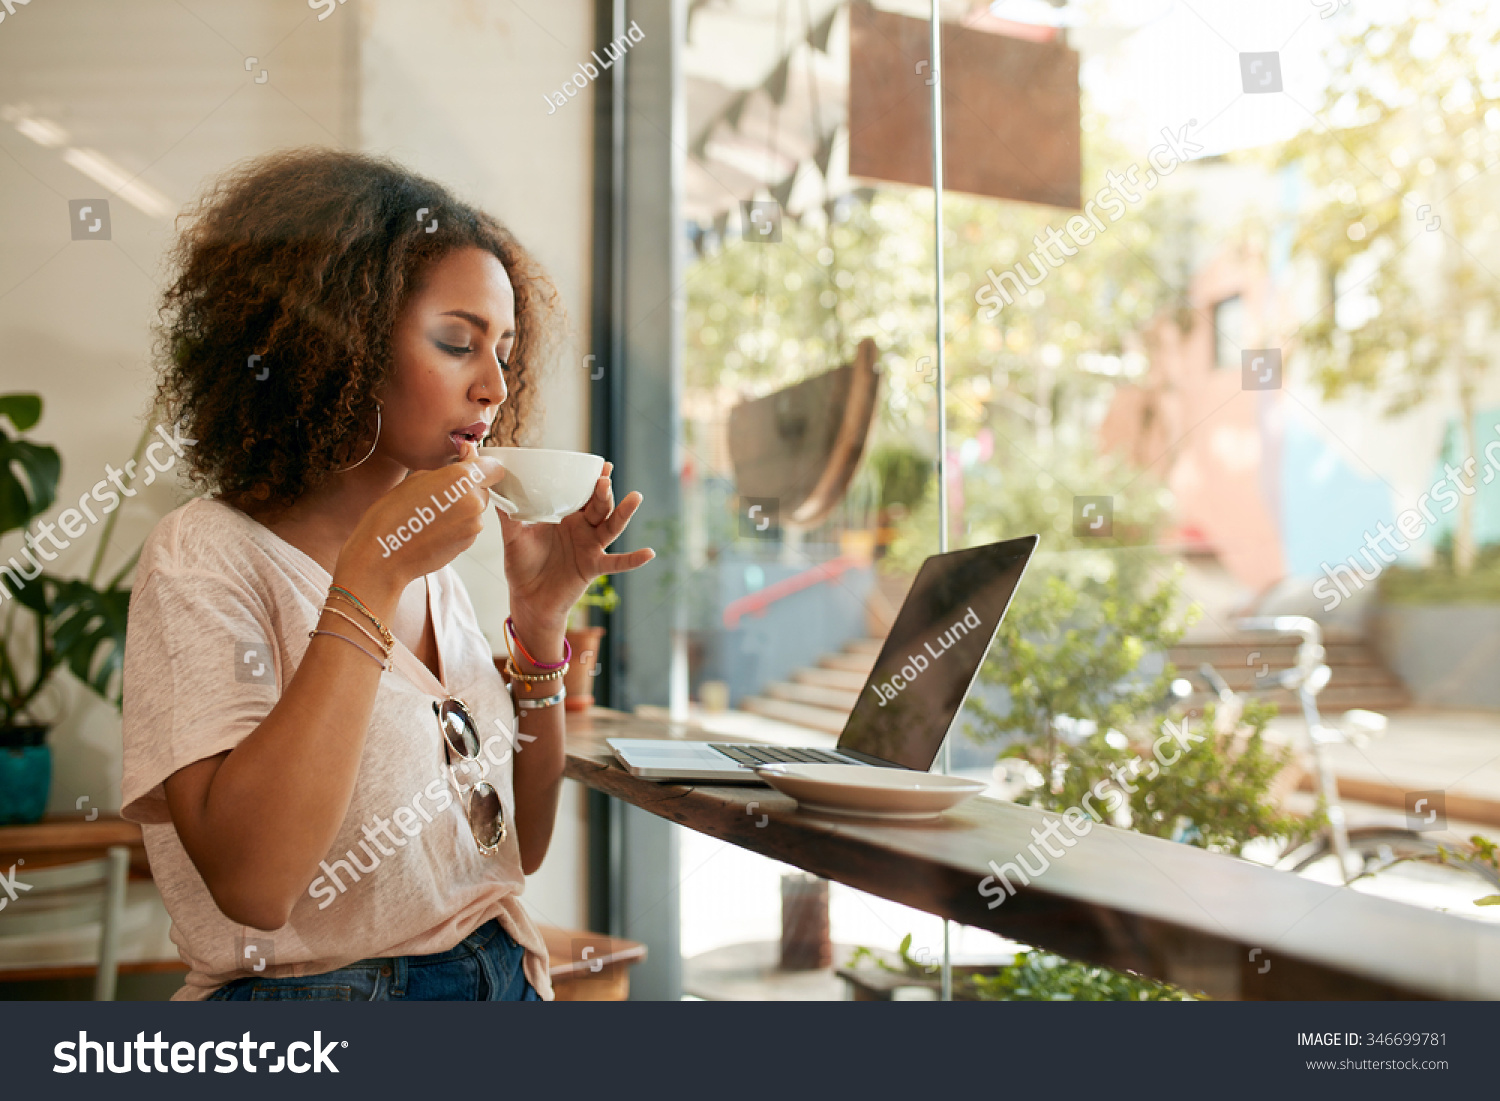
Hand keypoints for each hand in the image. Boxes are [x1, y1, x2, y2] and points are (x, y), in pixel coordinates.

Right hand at [337, 452, 506, 592]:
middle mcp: (474, 502)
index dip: (481, 464)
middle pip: (483, 488)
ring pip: (475, 508)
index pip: (493, 467)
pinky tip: (433, 528)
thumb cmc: (392, 514)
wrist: (384, 555)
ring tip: (431, 512)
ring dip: (461, 506)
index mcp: (462, 479)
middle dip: (467, 487)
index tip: (467, 463)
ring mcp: (473, 525)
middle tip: (438, 491)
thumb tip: (470, 454)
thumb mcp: (418, 477)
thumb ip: (452, 466)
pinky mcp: (468, 543)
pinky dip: (456, 524)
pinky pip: (468, 526)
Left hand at [479, 444, 654, 629]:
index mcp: (566, 517)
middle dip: (603, 491)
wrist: (527, 599)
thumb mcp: (513, 537)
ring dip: (623, 513)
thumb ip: (509, 515)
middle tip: (605, 478)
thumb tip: (494, 488)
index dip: (591, 479)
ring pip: (611, 527)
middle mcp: (582, 529)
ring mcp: (590, 547)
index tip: (601, 464)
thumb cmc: (522, 566)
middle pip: (599, 505)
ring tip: (635, 497)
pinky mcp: (593, 567)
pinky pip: (616, 563)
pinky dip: (633, 560)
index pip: (582, 493)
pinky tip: (649, 553)